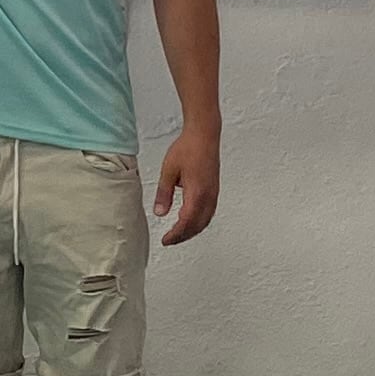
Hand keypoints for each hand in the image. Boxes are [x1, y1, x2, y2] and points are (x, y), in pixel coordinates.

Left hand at [151, 124, 221, 243]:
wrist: (204, 135)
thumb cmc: (187, 148)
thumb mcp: (168, 171)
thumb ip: (164, 194)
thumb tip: (160, 213)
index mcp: (196, 193)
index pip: (186, 222)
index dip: (176, 235)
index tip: (166, 240)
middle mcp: (208, 196)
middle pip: (197, 226)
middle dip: (183, 236)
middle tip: (169, 240)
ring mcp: (213, 194)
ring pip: (205, 221)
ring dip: (192, 230)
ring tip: (178, 233)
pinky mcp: (214, 190)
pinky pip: (209, 212)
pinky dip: (199, 221)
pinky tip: (189, 219)